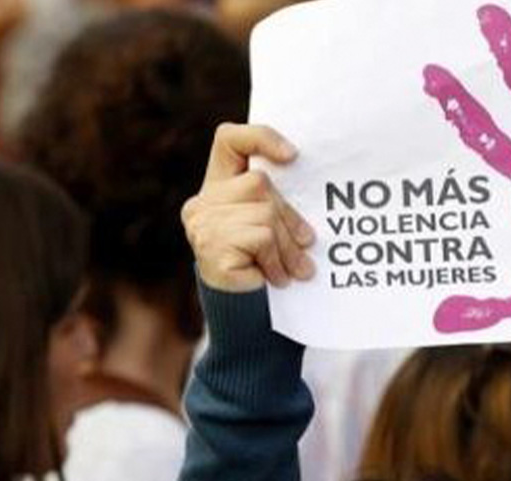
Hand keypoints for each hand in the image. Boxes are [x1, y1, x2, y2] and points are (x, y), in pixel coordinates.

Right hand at [182, 124, 315, 292]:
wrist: (245, 312)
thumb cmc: (264, 265)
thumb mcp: (272, 226)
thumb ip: (276, 204)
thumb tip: (305, 213)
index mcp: (218, 185)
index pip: (229, 140)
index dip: (261, 137)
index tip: (292, 155)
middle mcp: (204, 201)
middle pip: (259, 183)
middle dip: (289, 217)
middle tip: (307, 245)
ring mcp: (203, 223)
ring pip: (264, 213)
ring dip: (288, 245)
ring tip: (294, 268)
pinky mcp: (211, 246)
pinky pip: (261, 238)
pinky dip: (277, 259)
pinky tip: (278, 278)